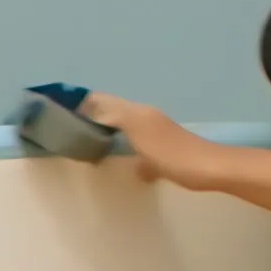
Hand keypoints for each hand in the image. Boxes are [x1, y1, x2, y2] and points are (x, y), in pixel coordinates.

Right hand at [78, 93, 218, 190]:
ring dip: (105, 131)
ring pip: (122, 126)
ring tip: (86, 143)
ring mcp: (155, 133)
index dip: (82, 104)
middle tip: (69, 131)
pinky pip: (134, 142)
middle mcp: (144, 117)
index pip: (102, 101)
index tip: (61, 114)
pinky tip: (117, 157)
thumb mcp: (140, 132)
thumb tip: (92, 110)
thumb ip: (116, 118)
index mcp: (137, 112)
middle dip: (90, 117)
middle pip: (111, 111)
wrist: (210, 169)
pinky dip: (121, 145)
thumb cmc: (174, 154)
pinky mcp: (162, 150)